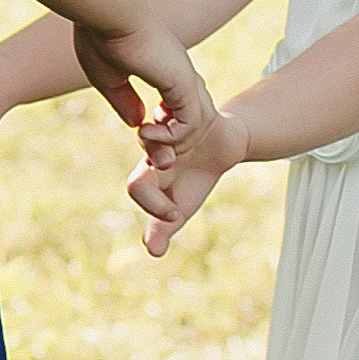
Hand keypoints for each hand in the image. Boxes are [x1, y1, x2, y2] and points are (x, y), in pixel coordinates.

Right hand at [75, 15, 213, 153]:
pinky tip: (146, 131)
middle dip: (172, 141)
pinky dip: (172, 136)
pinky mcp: (183, 83)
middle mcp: (179, 73)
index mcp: (163, 69)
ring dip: (171, 143)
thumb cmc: (100, 37)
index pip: (176, 106)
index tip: (141, 134)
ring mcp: (185, 78)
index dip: (163, 128)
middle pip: (191, 118)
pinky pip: (191, 124)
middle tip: (151, 149)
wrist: (109, 13)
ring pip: (195, 125)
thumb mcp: (109, 77)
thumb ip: (124, 101)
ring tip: (145, 140)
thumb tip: (138, 123)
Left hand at [127, 106, 249, 256]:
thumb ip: (163, 228)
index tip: (174, 216)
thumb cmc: (193, 179)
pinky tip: (204, 122)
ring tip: (190, 139)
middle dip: (158, 157)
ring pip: (167, 124)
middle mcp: (155, 147)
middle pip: (147, 146)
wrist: (220, 147)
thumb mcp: (181, 208)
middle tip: (172, 166)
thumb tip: (153, 252)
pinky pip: (189, 107)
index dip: (152, 203)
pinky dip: (196, 116)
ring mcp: (174, 126)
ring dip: (174, 135)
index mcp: (148, 173)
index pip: (138, 186)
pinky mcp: (195, 110)